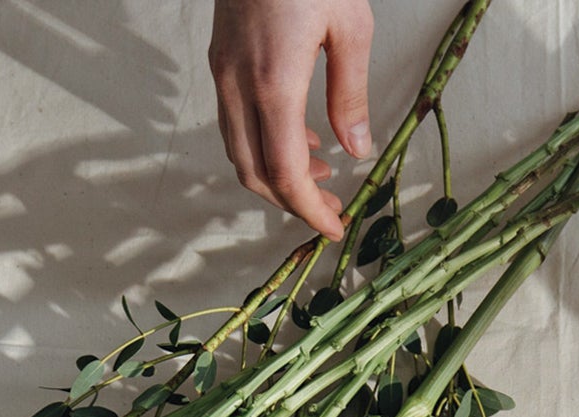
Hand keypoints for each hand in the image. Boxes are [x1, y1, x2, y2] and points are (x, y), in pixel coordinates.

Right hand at [208, 0, 375, 240]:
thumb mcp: (352, 26)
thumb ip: (351, 93)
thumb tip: (357, 148)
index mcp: (273, 82)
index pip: (284, 173)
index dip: (308, 210)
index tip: (333, 228)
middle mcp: (239, 84)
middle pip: (254, 173)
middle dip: (292, 203)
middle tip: (331, 210)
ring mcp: (223, 72)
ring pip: (239, 151)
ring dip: (276, 177)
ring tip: (321, 179)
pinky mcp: (221, 60)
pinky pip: (235, 122)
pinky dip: (264, 145)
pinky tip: (301, 140)